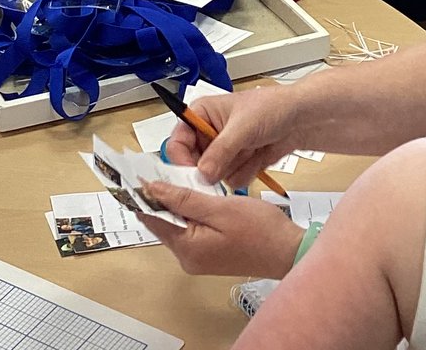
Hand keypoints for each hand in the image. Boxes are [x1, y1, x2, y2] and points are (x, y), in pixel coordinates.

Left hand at [135, 184, 302, 279]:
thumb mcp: (219, 207)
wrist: (289, 251)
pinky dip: (187, 210)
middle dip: (158, 195)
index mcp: (186, 249)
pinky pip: (189, 228)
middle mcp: (188, 258)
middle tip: (156, 166)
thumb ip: (184, 198)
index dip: (143, 193)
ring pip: (175, 223)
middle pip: (162, 221)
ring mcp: (198, 258)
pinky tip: (192, 192)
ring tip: (173, 174)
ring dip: (173, 201)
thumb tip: (151, 188)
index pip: (152, 218)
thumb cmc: (259, 229)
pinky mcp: (209, 253)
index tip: (136, 170)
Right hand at [165, 89, 298, 187]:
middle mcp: (207, 133)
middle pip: (193, 164)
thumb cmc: (271, 108)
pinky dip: (247, 171)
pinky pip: (232, 180)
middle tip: (228, 165)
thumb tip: (202, 173)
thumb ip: (220, 151)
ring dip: (235, 167)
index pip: (177, 142)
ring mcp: (223, 151)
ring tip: (251, 148)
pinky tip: (258, 155)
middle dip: (213, 168)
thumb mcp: (242, 127)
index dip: (182, 161)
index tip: (194, 176)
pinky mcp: (237, 163)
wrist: (300, 119)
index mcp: (200, 114)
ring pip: (214, 175)